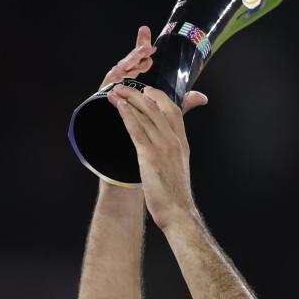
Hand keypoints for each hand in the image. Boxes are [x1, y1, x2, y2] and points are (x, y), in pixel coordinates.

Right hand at [100, 25, 209, 113]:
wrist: (123, 135)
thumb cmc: (143, 122)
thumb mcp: (167, 111)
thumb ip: (182, 102)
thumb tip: (202, 98)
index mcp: (140, 80)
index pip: (143, 60)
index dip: (144, 47)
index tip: (147, 33)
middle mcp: (128, 78)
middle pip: (134, 59)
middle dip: (139, 46)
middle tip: (145, 34)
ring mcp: (117, 82)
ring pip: (125, 65)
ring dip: (134, 56)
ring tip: (144, 49)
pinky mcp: (107, 87)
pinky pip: (114, 76)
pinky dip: (123, 70)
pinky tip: (130, 66)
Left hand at [109, 83, 201, 230]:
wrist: (178, 211)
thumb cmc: (176, 195)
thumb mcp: (177, 168)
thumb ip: (170, 154)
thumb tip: (161, 152)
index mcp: (182, 143)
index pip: (174, 111)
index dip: (159, 98)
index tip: (146, 93)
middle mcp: (175, 140)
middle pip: (159, 107)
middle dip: (140, 94)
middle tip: (125, 87)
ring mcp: (163, 146)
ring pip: (146, 114)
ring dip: (129, 99)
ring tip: (116, 92)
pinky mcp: (150, 155)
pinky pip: (136, 128)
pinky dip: (126, 114)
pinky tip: (118, 106)